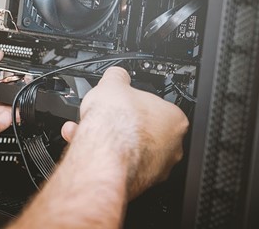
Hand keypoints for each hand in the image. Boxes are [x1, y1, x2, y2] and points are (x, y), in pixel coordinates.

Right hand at [60, 67, 188, 198]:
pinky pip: (118, 164)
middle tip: (102, 116)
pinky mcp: (137, 183)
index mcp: (175, 120)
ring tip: (84, 129)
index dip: (132, 102)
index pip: (154, 106)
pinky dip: (102, 155)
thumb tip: (116, 75)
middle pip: (141, 129)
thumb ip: (117, 78)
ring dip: (106, 138)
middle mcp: (171, 147)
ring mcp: (156, 169)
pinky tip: (84, 144)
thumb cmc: (116, 124)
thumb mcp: (112, 84)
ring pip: (128, 148)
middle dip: (117, 122)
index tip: (120, 101)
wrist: (102, 155)